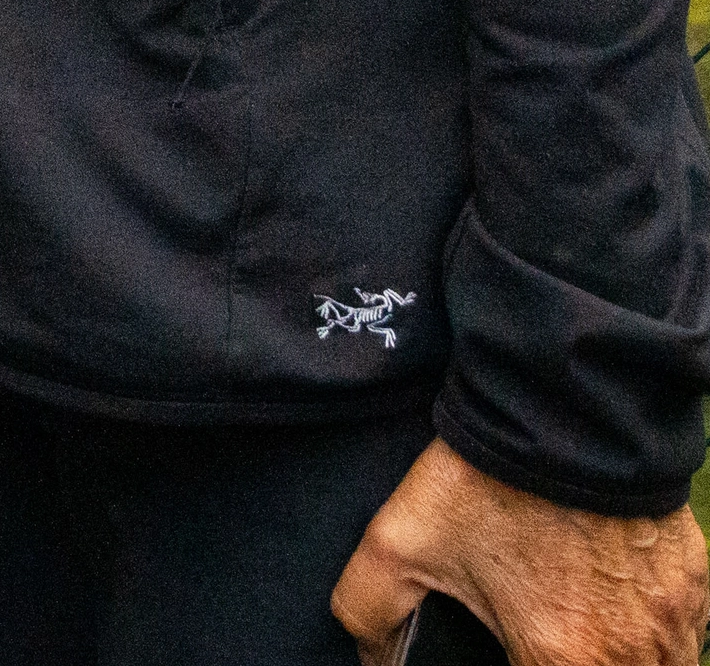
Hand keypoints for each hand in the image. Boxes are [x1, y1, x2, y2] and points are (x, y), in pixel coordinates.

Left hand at [335, 436, 706, 664]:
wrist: (568, 405)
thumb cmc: (488, 478)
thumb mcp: (400, 537)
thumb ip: (369, 606)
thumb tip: (369, 651)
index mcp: (563, 661)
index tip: (509, 651)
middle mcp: (632, 658)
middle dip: (563, 662)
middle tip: (536, 634)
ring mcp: (674, 624)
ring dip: (614, 658)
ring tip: (575, 620)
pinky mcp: (696, 588)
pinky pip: (683, 635)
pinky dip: (651, 634)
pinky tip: (613, 602)